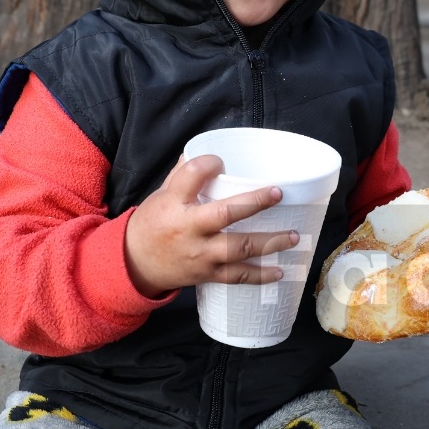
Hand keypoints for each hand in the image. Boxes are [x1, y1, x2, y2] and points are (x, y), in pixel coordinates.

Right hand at [123, 155, 296, 296]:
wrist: (134, 263)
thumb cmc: (153, 223)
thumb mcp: (162, 194)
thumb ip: (185, 174)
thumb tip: (209, 152)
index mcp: (174, 202)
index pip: (192, 174)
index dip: (209, 164)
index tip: (220, 161)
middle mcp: (188, 228)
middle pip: (224, 214)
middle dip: (254, 203)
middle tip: (278, 193)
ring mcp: (199, 253)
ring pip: (238, 248)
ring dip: (269, 242)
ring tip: (294, 235)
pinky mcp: (207, 273)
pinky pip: (236, 276)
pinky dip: (260, 275)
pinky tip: (280, 271)